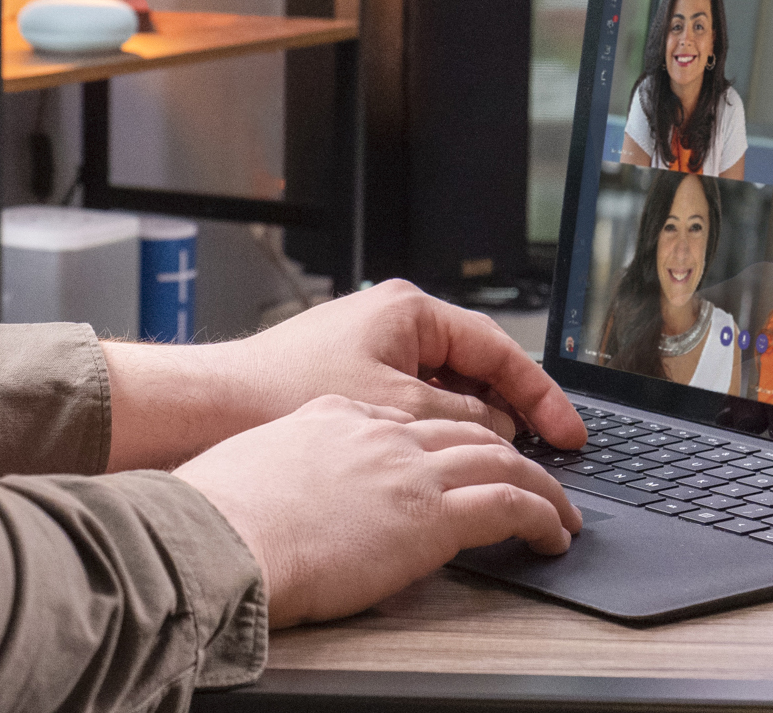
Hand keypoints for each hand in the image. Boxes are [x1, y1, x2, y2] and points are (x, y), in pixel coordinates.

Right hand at [173, 395, 582, 628]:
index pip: (418, 417)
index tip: (473, 451)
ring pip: (504, 461)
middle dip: (513, 450)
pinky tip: (553, 534)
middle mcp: (384, 432)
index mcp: (341, 413)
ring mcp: (412, 469)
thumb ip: (294, 464)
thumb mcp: (254, 464)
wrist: (216, 536)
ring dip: (543, 487)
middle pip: (472, 431)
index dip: (456, 434)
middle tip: (537, 472)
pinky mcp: (432, 513)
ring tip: (562, 512)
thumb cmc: (216, 515)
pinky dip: (543, 517)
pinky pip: (510, 505)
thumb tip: (297, 492)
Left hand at [237, 280, 584, 446]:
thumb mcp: (397, 409)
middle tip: (549, 451)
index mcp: (411, 310)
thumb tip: (502, 430)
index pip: (498, 352)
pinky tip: (448, 457)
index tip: (569, 434)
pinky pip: (416, 399)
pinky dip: (438, 427)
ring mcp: (373, 346)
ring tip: (503, 461)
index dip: (541, 397)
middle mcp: (395, 319)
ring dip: (475, 421)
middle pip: (477, 366)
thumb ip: (462, 416)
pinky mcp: (354, 374)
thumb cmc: (283, 394)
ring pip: (448, 386)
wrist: (203, 411)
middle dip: (513, 409)